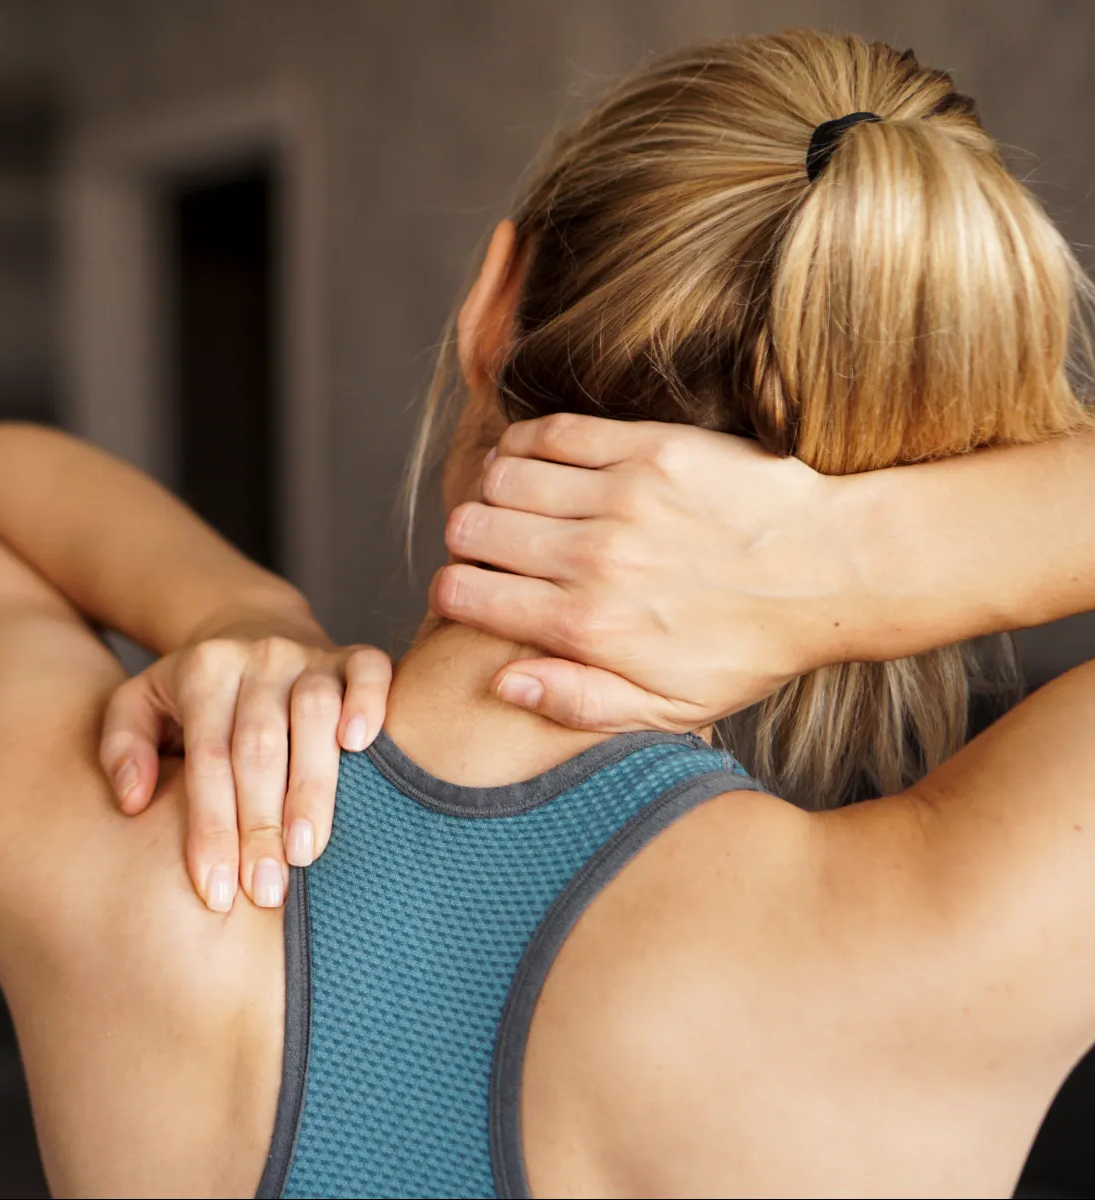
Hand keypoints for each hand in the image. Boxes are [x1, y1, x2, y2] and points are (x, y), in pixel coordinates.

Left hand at [100, 633, 391, 912]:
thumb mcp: (139, 704)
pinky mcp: (352, 655)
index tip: (216, 893)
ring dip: (312, 787)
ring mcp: (308, 655)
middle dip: (260, 825)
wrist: (251, 630)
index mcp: (202, 671)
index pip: (207, 759)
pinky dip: (370, 703)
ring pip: (314, 714)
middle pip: (259, 745)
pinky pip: (370, 671)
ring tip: (307, 852)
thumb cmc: (193, 694)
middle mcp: (257, 658)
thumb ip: (122, 747)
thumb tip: (132, 800)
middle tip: (265, 891)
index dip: (212, 828)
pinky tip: (362, 746)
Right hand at [434, 413, 848, 730]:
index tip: (471, 590)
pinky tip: (535, 460)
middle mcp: (594, 561)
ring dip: (495, 490)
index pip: (464, 594)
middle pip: (470, 529)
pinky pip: (551, 432)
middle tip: (491, 546)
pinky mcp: (649, 448)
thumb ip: (578, 702)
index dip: (453, 591)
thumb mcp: (669, 709)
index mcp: (587, 629)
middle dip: (467, 540)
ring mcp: (621, 499)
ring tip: (516, 504)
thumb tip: (501, 683)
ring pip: (501, 476)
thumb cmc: (749, 648)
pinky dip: (526, 443)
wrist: (835, 572)